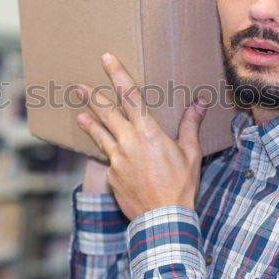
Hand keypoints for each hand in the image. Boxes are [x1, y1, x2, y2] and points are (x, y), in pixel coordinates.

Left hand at [75, 53, 207, 219]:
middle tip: (80, 85)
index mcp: (148, 131)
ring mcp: (116, 159)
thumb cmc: (181, 186)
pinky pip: (106, 157)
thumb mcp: (191, 153)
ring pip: (100, 134)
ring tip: (79, 113)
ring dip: (89, 121)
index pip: (130, 95)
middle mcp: (128, 141)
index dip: (117, 74)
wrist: (163, 219)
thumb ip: (191, 125)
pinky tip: (102, 148)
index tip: (107, 59)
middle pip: (106, 111)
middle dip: (93, 96)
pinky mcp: (111, 175)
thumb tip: (199, 102)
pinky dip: (104, 149)